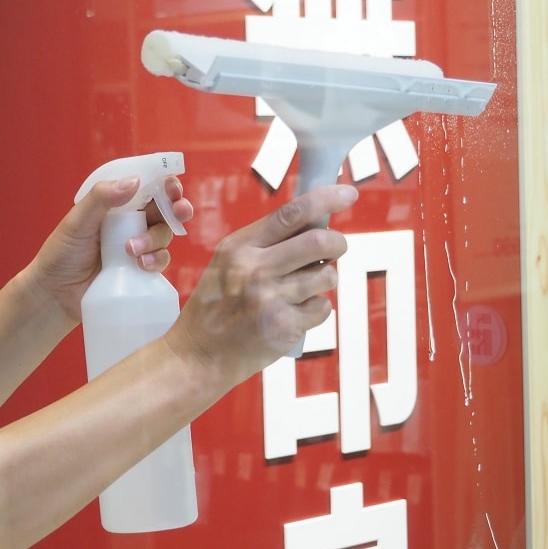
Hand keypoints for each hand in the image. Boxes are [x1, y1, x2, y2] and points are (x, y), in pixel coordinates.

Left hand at [21, 175, 193, 323]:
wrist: (55, 294)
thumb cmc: (61, 253)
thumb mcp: (77, 221)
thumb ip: (101, 198)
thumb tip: (134, 181)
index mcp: (116, 203)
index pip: (147, 186)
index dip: (165, 183)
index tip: (172, 187)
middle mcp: (130, 221)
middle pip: (164, 209)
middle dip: (177, 208)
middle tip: (180, 211)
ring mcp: (137, 245)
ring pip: (163, 234)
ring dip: (155, 239)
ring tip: (133, 250)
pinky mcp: (141, 268)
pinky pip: (160, 260)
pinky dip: (156, 260)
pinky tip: (142, 265)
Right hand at [165, 184, 355, 387]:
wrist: (198, 355)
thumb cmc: (216, 307)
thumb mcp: (227, 263)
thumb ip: (264, 244)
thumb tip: (314, 224)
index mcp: (240, 247)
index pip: (291, 214)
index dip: (325, 199)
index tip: (348, 193)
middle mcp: (255, 269)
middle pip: (319, 242)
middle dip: (337, 243)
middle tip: (336, 248)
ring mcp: (271, 299)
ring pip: (326, 276)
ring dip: (326, 279)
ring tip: (306, 287)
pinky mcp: (285, 327)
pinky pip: (322, 308)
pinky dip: (317, 309)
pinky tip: (296, 314)